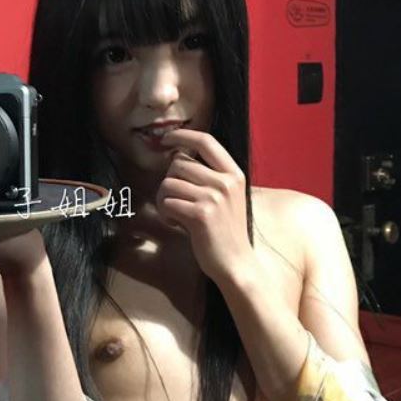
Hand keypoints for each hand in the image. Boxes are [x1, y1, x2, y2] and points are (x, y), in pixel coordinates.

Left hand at [154, 128, 254, 285]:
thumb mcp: (227, 198)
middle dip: (169, 181)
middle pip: (178, 163)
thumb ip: (209, 177)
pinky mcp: (200, 214)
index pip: (205, 141)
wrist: (237, 264)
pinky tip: (177, 224)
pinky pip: (167, 202)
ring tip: (176, 215)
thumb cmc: (226, 232)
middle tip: (174, 201)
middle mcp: (225, 182)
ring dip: (164, 200)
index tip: (167, 139)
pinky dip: (165, 214)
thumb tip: (177, 158)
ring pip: (168, 183)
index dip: (182, 135)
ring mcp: (214, 197)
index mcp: (234, 174)